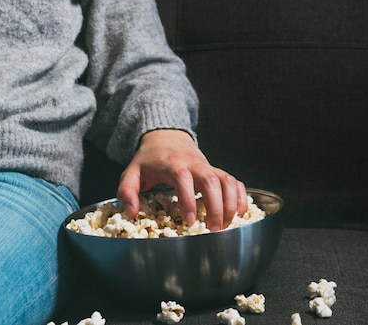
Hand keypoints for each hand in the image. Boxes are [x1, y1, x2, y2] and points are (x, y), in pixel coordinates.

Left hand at [117, 129, 246, 230]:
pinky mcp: (216, 170)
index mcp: (171, 164)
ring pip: (227, 181)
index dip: (188, 199)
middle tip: (212, 229)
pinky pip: (234, 181)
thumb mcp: (131, 173)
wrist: (165, 138)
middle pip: (211, 180)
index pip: (183, 178)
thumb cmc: (148, 160)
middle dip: (216, 206)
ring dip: (230, 204)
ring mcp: (207, 166)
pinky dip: (241, 197)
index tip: (190, 220)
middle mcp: (193, 163)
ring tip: (225, 226)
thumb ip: (127, 192)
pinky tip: (239, 214)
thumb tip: (132, 213)